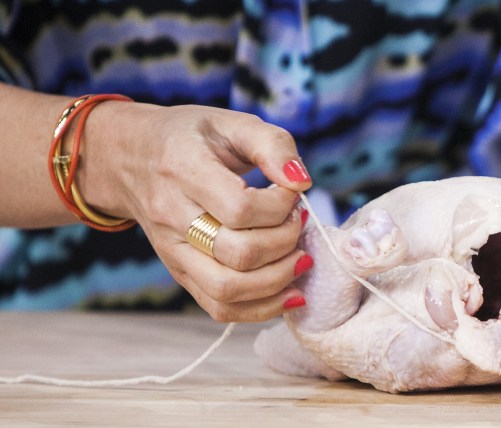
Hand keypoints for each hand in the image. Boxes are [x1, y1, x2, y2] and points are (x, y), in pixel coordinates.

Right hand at [79, 102, 313, 320]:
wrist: (130, 158)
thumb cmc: (189, 137)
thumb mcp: (230, 122)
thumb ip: (272, 144)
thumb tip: (301, 182)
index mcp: (183, 170)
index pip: (241, 209)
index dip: (280, 207)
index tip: (293, 194)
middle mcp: (172, 216)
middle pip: (238, 254)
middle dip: (285, 243)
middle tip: (300, 223)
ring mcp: (172, 251)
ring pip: (228, 290)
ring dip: (278, 281)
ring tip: (300, 258)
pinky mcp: (179, 272)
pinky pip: (218, 307)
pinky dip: (260, 308)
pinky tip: (288, 292)